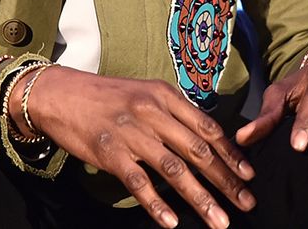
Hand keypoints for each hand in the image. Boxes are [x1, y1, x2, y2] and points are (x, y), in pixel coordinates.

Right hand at [24, 67, 254, 228]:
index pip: (207, 127)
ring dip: (201, 198)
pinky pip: (139, 183)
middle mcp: (150, 112)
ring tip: (220, 220)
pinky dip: (157, 204)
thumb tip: (207, 139)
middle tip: (246, 204)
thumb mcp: (142, 91)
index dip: (231, 154)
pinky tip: (172, 222)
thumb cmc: (103, 95)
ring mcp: (129, 132)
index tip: (249, 176)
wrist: (58, 93)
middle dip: (226, 180)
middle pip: (197, 151)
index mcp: (163, 95)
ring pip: (174, 170)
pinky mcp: (109, 151)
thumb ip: (173, 111)